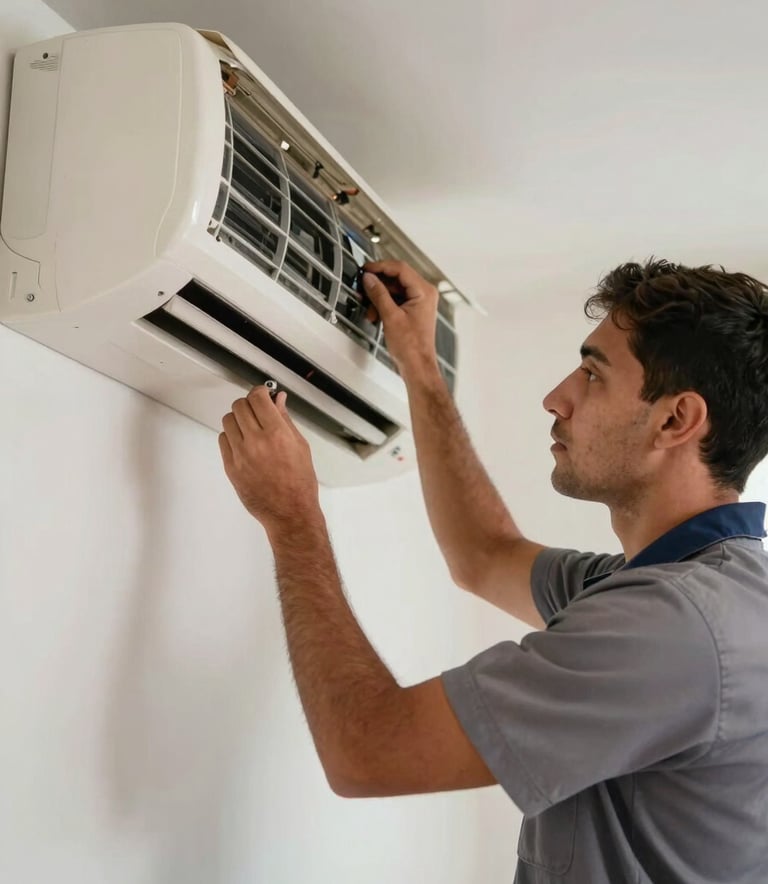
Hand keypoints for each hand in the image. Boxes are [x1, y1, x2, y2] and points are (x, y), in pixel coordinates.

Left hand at [219, 386, 320, 529]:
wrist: (290, 512)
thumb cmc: (300, 482)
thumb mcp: (301, 446)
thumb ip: (286, 420)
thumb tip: (278, 400)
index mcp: (277, 434)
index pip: (258, 398)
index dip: (260, 392)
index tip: (263, 394)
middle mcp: (257, 442)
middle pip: (240, 405)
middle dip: (249, 404)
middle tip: (257, 412)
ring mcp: (241, 455)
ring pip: (228, 420)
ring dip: (238, 419)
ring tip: (249, 428)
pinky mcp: (230, 467)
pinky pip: (223, 439)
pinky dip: (232, 436)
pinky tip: (243, 443)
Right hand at [362, 261, 438, 372]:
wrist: (417, 366)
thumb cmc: (411, 347)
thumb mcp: (390, 316)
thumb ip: (378, 294)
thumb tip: (369, 279)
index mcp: (424, 291)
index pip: (400, 269)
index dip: (380, 267)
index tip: (366, 269)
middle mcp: (424, 294)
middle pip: (397, 278)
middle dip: (378, 285)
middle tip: (363, 287)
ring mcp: (419, 302)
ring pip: (394, 290)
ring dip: (379, 297)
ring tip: (369, 308)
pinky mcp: (413, 310)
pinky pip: (396, 300)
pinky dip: (384, 304)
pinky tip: (375, 314)